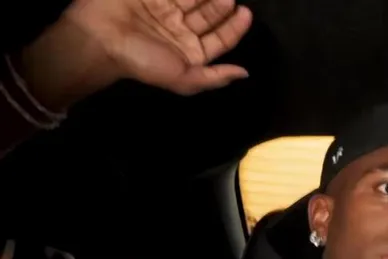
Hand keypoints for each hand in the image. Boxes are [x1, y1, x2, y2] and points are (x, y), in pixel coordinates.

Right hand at [61, 0, 252, 95]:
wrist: (99, 37)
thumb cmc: (141, 60)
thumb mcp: (181, 79)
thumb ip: (213, 77)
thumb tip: (244, 74)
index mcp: (191, 51)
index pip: (220, 38)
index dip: (235, 27)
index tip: (245, 13)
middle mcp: (181, 29)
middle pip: (209, 14)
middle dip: (221, 6)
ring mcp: (166, 9)